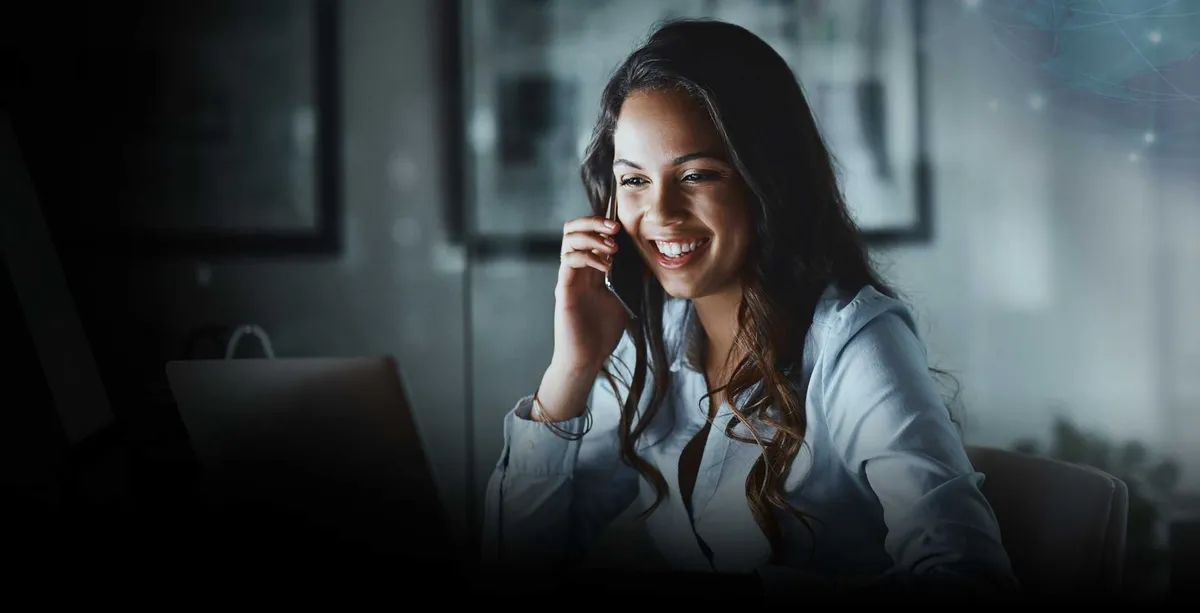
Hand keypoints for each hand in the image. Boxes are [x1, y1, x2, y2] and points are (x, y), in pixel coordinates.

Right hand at [551, 215, 631, 375]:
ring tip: (613, 248)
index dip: (602, 224)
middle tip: (615, 229)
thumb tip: (648, 263)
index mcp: (589, 271)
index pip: (589, 235)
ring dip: (592, 237)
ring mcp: (568, 278)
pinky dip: (588, 256)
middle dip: (594, 222)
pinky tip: (605, 266)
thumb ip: (629, 280)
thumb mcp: (624, 299)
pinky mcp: (564, 288)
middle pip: (573, 229)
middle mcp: (576, 270)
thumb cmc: (602, 333)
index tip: (622, 227)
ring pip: (568, 239)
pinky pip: (569, 260)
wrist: (587, 358)